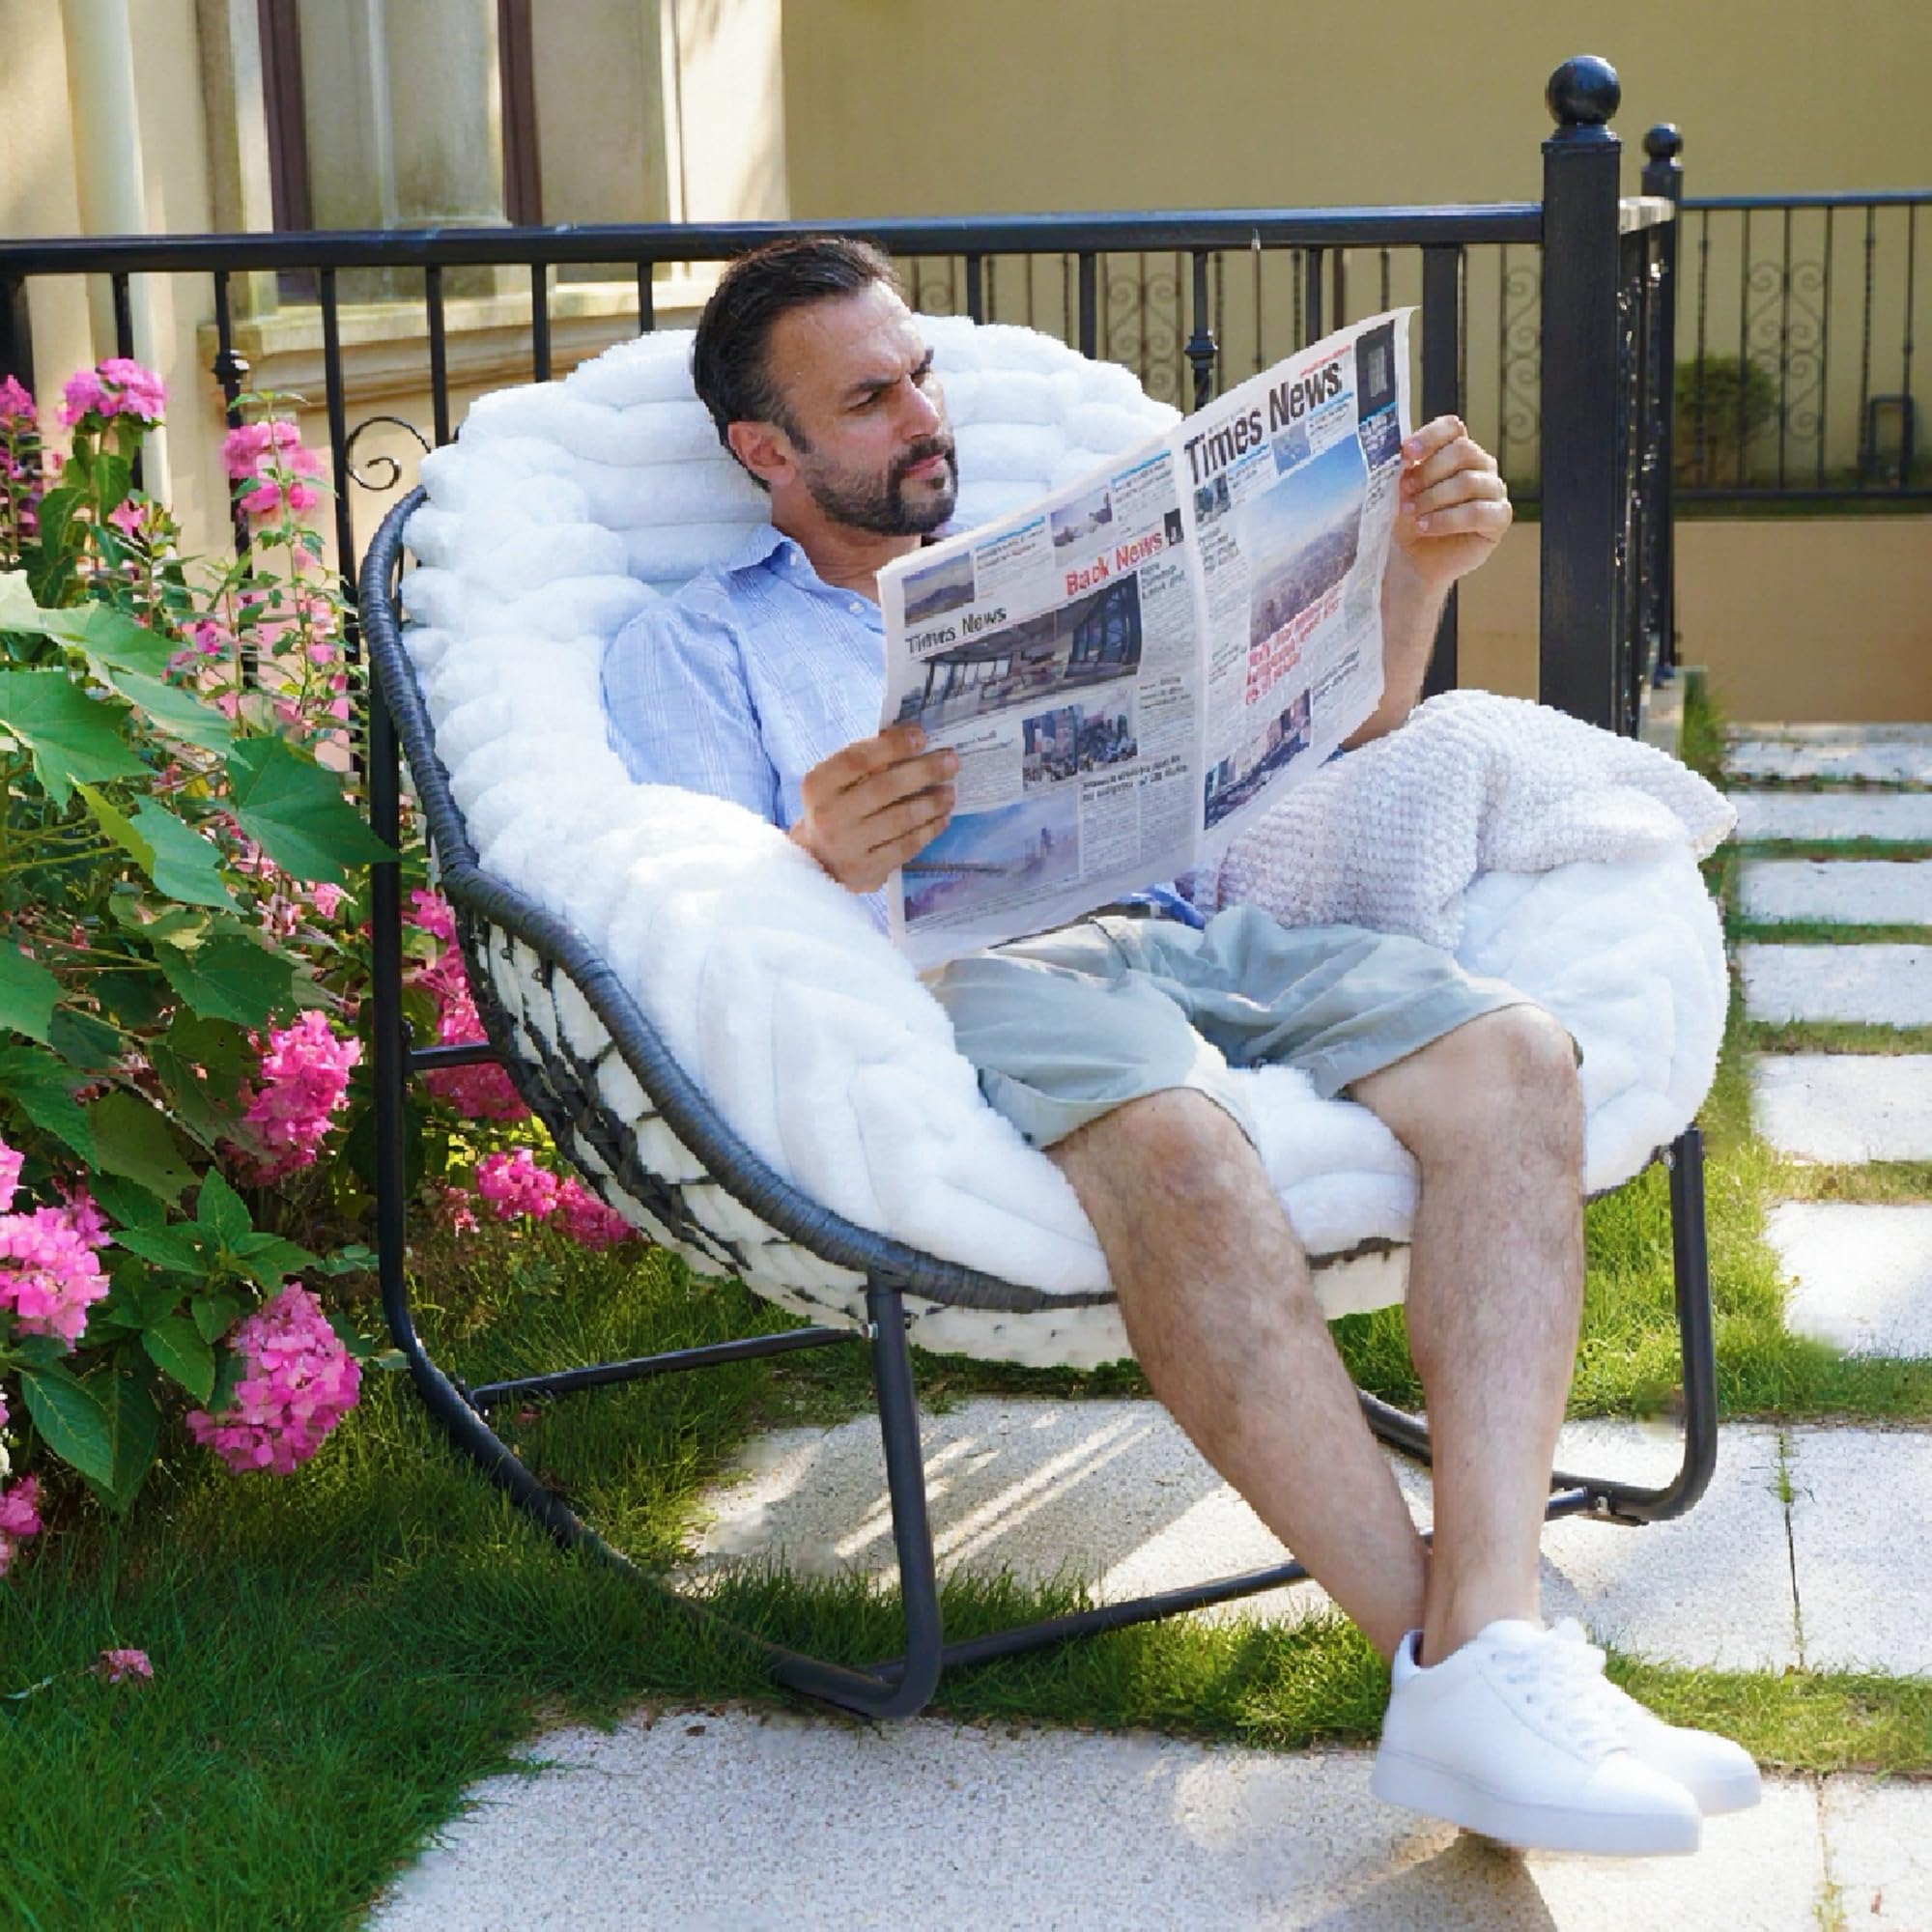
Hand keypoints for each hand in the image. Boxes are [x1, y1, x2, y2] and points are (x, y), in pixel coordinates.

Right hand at [789, 723, 956, 893]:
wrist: (814, 864)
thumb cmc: (832, 811)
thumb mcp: (834, 783)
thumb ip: (864, 762)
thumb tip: (910, 738)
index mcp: (818, 786)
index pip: (857, 760)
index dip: (892, 746)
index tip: (921, 736)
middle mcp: (830, 816)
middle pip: (884, 788)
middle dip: (923, 771)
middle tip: (952, 761)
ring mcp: (848, 846)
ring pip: (900, 819)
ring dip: (932, 803)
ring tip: (950, 792)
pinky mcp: (867, 870)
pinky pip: (906, 846)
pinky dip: (929, 830)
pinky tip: (942, 819)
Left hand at [1391, 415, 1511, 594]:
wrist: (1414, 560)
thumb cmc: (1409, 521)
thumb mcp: (1400, 492)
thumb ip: (1403, 471)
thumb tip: (1401, 456)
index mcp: (1457, 450)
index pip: (1453, 428)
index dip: (1430, 436)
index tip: (1406, 452)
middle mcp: (1480, 466)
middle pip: (1463, 451)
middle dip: (1428, 471)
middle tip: (1405, 490)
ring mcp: (1493, 491)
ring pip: (1469, 482)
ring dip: (1434, 498)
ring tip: (1412, 512)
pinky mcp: (1499, 518)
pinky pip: (1478, 512)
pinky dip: (1447, 520)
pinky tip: (1426, 527)